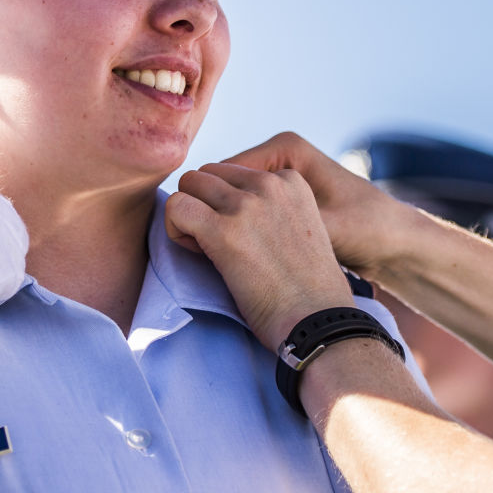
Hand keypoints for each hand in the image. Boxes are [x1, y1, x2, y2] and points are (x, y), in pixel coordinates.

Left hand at [167, 162, 356, 348]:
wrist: (317, 321)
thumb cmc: (308, 290)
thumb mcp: (300, 227)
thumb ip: (272, 208)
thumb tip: (228, 206)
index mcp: (291, 180)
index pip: (233, 171)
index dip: (225, 202)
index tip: (240, 234)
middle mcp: (269, 184)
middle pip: (207, 173)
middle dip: (202, 202)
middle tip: (213, 240)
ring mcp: (246, 204)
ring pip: (188, 184)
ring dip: (187, 214)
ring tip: (205, 248)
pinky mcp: (223, 230)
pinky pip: (176, 207)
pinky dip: (175, 228)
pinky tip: (196, 252)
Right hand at [218, 132, 412, 278]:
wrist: (393, 242)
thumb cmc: (365, 230)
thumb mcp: (320, 223)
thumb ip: (276, 220)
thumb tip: (226, 223)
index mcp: (283, 148)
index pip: (215, 174)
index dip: (201, 207)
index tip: (198, 242)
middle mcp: (276, 153)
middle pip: (214, 182)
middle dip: (207, 213)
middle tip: (206, 250)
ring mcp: (276, 174)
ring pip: (222, 197)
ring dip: (217, 221)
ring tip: (219, 254)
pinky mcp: (280, 194)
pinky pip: (239, 207)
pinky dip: (233, 225)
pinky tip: (239, 252)